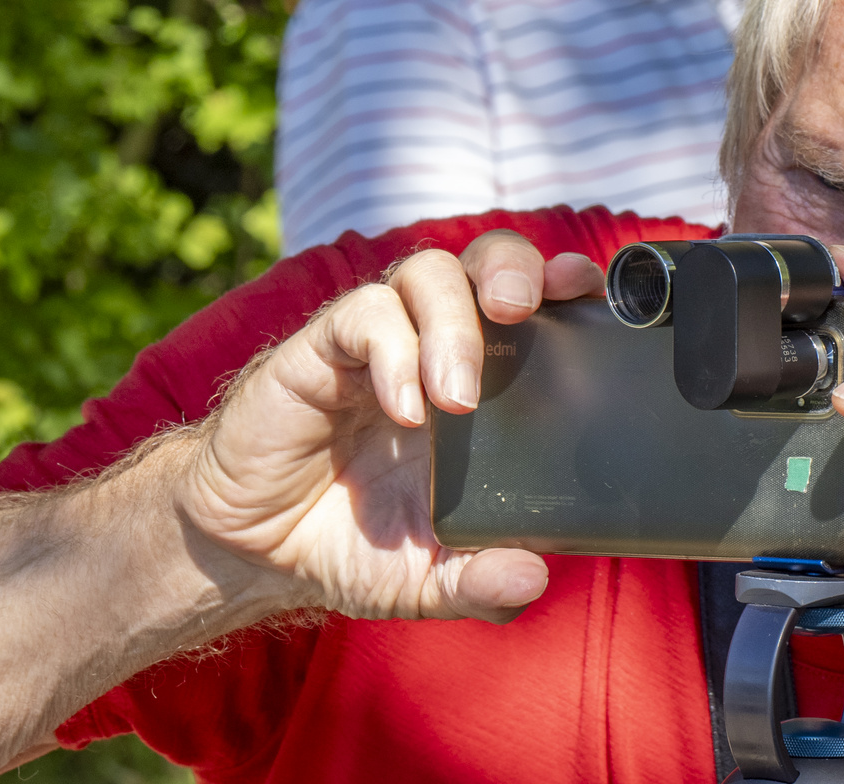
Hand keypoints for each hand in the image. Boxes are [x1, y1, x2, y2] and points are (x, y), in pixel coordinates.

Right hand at [175, 230, 603, 624]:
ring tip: (458, 398)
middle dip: (512, 269)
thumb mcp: (426, 578)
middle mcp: (430, 347)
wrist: (256, 550)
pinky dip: (391, 353)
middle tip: (521, 310)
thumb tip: (530, 580)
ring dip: (452, 324)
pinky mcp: (316, 352)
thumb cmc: (355, 544)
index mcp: (480, 384)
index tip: (587, 288)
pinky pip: (361, 317)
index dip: (563, 284)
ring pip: (425, 274)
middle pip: (482, 262)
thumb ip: (477, 582)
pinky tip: (403, 410)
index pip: (532, 306)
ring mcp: (374, 344)